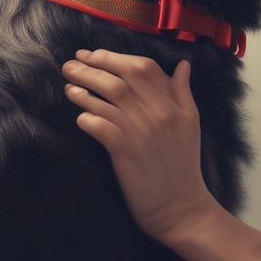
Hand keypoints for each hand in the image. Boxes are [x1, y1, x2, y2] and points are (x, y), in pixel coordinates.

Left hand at [62, 50, 213, 244]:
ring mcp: (142, 131)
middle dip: (94, 66)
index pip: (144, 67)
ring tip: (69, 84)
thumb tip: (182, 64)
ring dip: (85, 88)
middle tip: (73, 63)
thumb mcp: (191, 123)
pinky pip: (101, 126)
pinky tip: (79, 116)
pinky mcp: (126, 152)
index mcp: (175, 104)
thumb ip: (183, 91)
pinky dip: (87, 118)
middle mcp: (159, 113)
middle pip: (122, 78)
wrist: (181, 206)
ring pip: (109, 99)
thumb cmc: (183, 165)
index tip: (95, 54)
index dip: (116, 57)